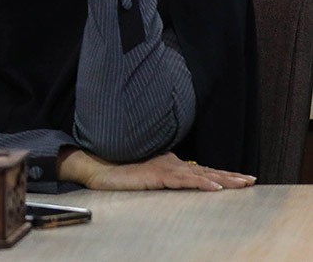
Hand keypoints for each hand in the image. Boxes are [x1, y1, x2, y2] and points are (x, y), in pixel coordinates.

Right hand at [59, 148, 254, 190]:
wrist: (99, 168)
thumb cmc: (120, 173)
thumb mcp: (148, 177)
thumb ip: (165, 179)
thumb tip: (178, 182)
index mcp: (170, 165)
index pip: (202, 170)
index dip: (223, 174)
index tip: (243, 179)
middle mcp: (171, 163)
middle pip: (207, 170)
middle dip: (231, 176)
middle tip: (252, 180)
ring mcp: (165, 168)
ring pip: (201, 174)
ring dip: (223, 179)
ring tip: (242, 184)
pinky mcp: (158, 174)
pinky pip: (184, 180)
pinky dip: (201, 183)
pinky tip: (215, 187)